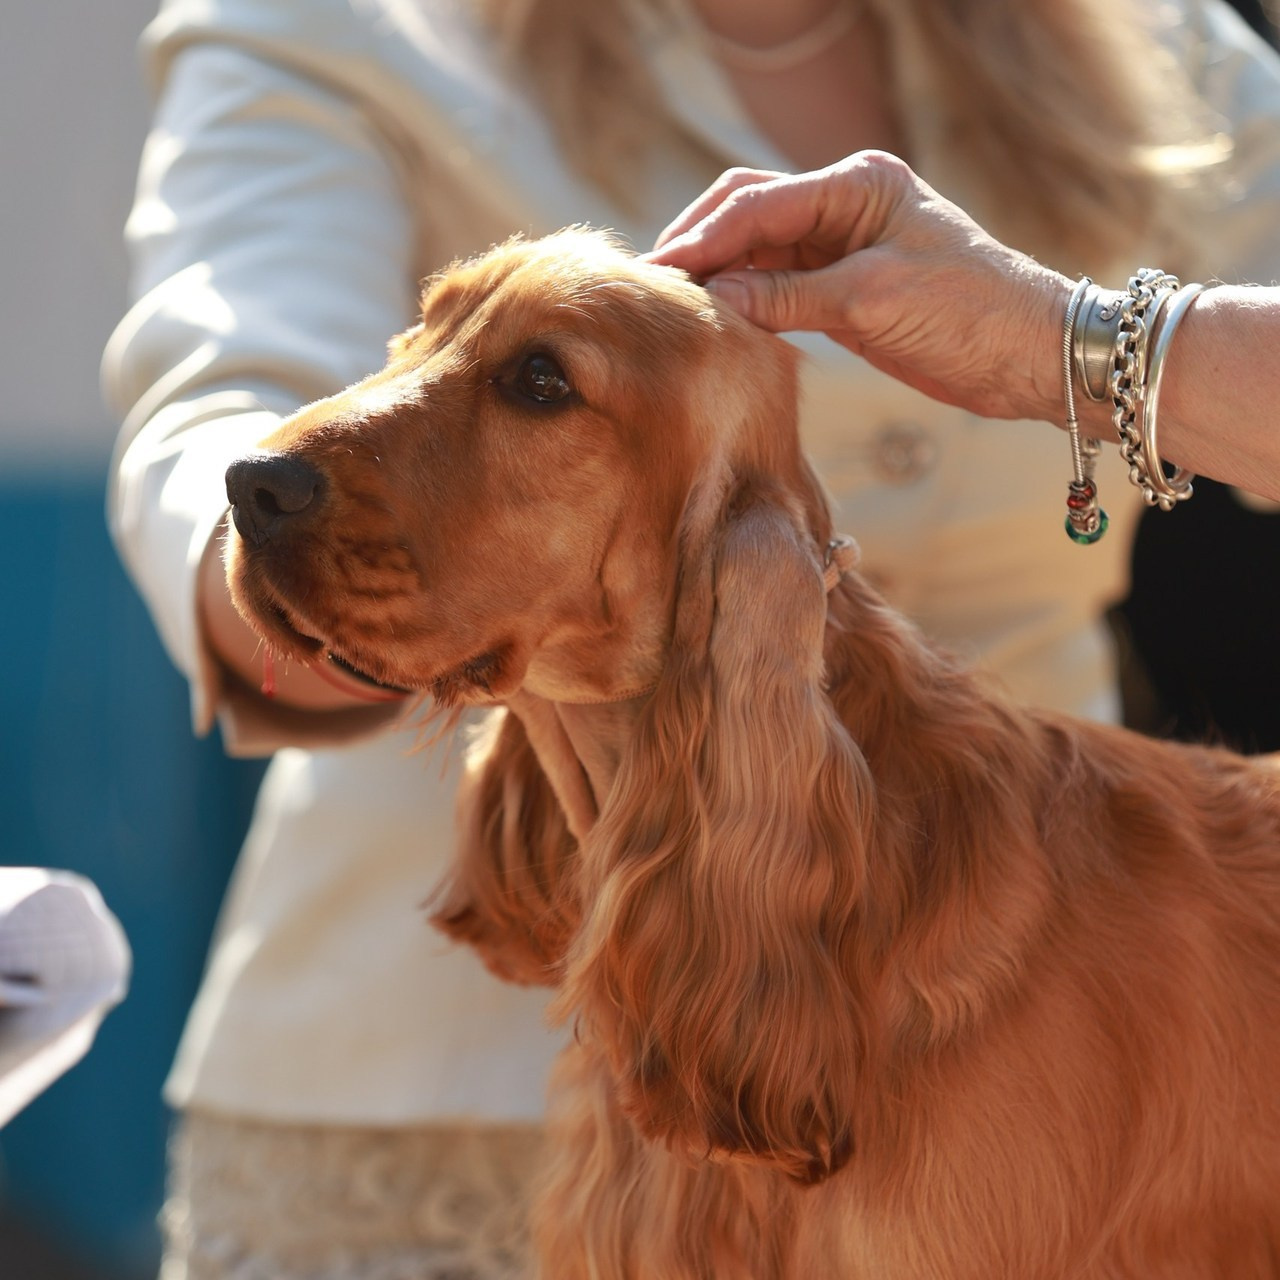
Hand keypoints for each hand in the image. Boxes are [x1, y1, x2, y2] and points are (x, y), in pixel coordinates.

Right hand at [648, 151, 1070, 423]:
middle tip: (652, 287)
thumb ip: (790, 297)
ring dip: (718, 278)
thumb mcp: (873, 300)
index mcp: (856, 185)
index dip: (703, 238)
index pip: (758, 204)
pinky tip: (717, 324)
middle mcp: (843, 206)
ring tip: (675, 309)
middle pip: (747, 214)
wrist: (1028, 355)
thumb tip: (715, 300)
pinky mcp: (843, 290)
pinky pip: (777, 289)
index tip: (657, 272)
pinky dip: (746, 305)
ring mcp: (841, 248)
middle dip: (699, 247)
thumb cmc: (970, 312)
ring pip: (757, 253)